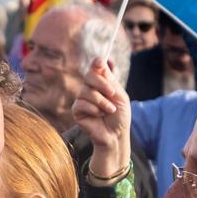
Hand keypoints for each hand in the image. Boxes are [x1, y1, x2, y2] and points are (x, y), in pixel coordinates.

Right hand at [73, 58, 131, 183]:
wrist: (116, 135)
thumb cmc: (120, 116)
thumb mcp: (119, 96)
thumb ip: (110, 80)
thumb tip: (99, 62)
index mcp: (101, 83)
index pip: (95, 68)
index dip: (96, 63)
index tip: (100, 63)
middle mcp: (90, 89)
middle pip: (89, 76)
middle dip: (102, 84)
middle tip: (112, 93)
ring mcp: (82, 99)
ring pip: (86, 91)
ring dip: (101, 101)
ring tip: (110, 110)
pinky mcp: (77, 111)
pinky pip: (81, 104)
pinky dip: (94, 109)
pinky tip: (99, 116)